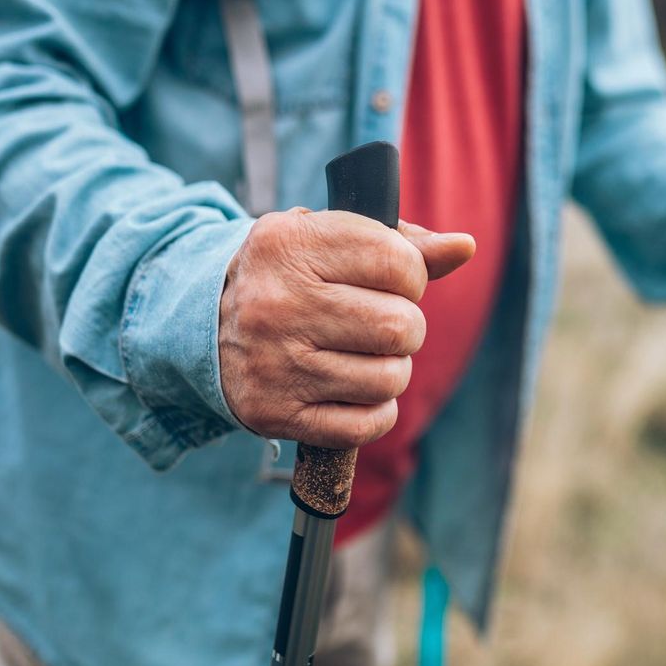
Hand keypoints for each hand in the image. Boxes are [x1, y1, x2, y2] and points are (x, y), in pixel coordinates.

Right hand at [218, 208, 474, 447]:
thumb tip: (464, 247)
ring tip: (366, 357)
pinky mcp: (275, 413)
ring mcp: (275, 363)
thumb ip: (401, 242)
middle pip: (401, 327)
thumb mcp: (328, 239)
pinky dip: (377, 413)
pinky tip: (359, 392)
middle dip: (407, 329)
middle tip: (382, 325)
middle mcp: (278, 304)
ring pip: (389, 379)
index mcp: (290, 245)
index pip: (397, 262)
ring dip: (392, 372)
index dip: (413, 277)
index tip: (396, 282)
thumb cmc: (288, 274)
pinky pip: (365, 425)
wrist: (201, 323)